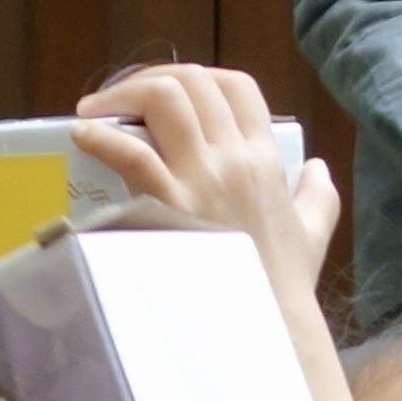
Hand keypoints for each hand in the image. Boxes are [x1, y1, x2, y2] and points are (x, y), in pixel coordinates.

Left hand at [70, 64, 360, 400]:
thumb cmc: (283, 284)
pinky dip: (100, 135)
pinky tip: (83, 135)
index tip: (177, 90)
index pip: (237, 86)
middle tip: (124, 98)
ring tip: (96, 110)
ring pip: (164, 98)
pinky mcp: (167, 203)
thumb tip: (318, 168)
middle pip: (193, 82)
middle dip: (153, 78)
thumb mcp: (313, 232)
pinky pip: (129, 151)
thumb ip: (318, 196)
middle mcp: (234, 158)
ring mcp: (201, 178)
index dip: (203, 76)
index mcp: (265, 159)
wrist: (265, 324)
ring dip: (123, 94)